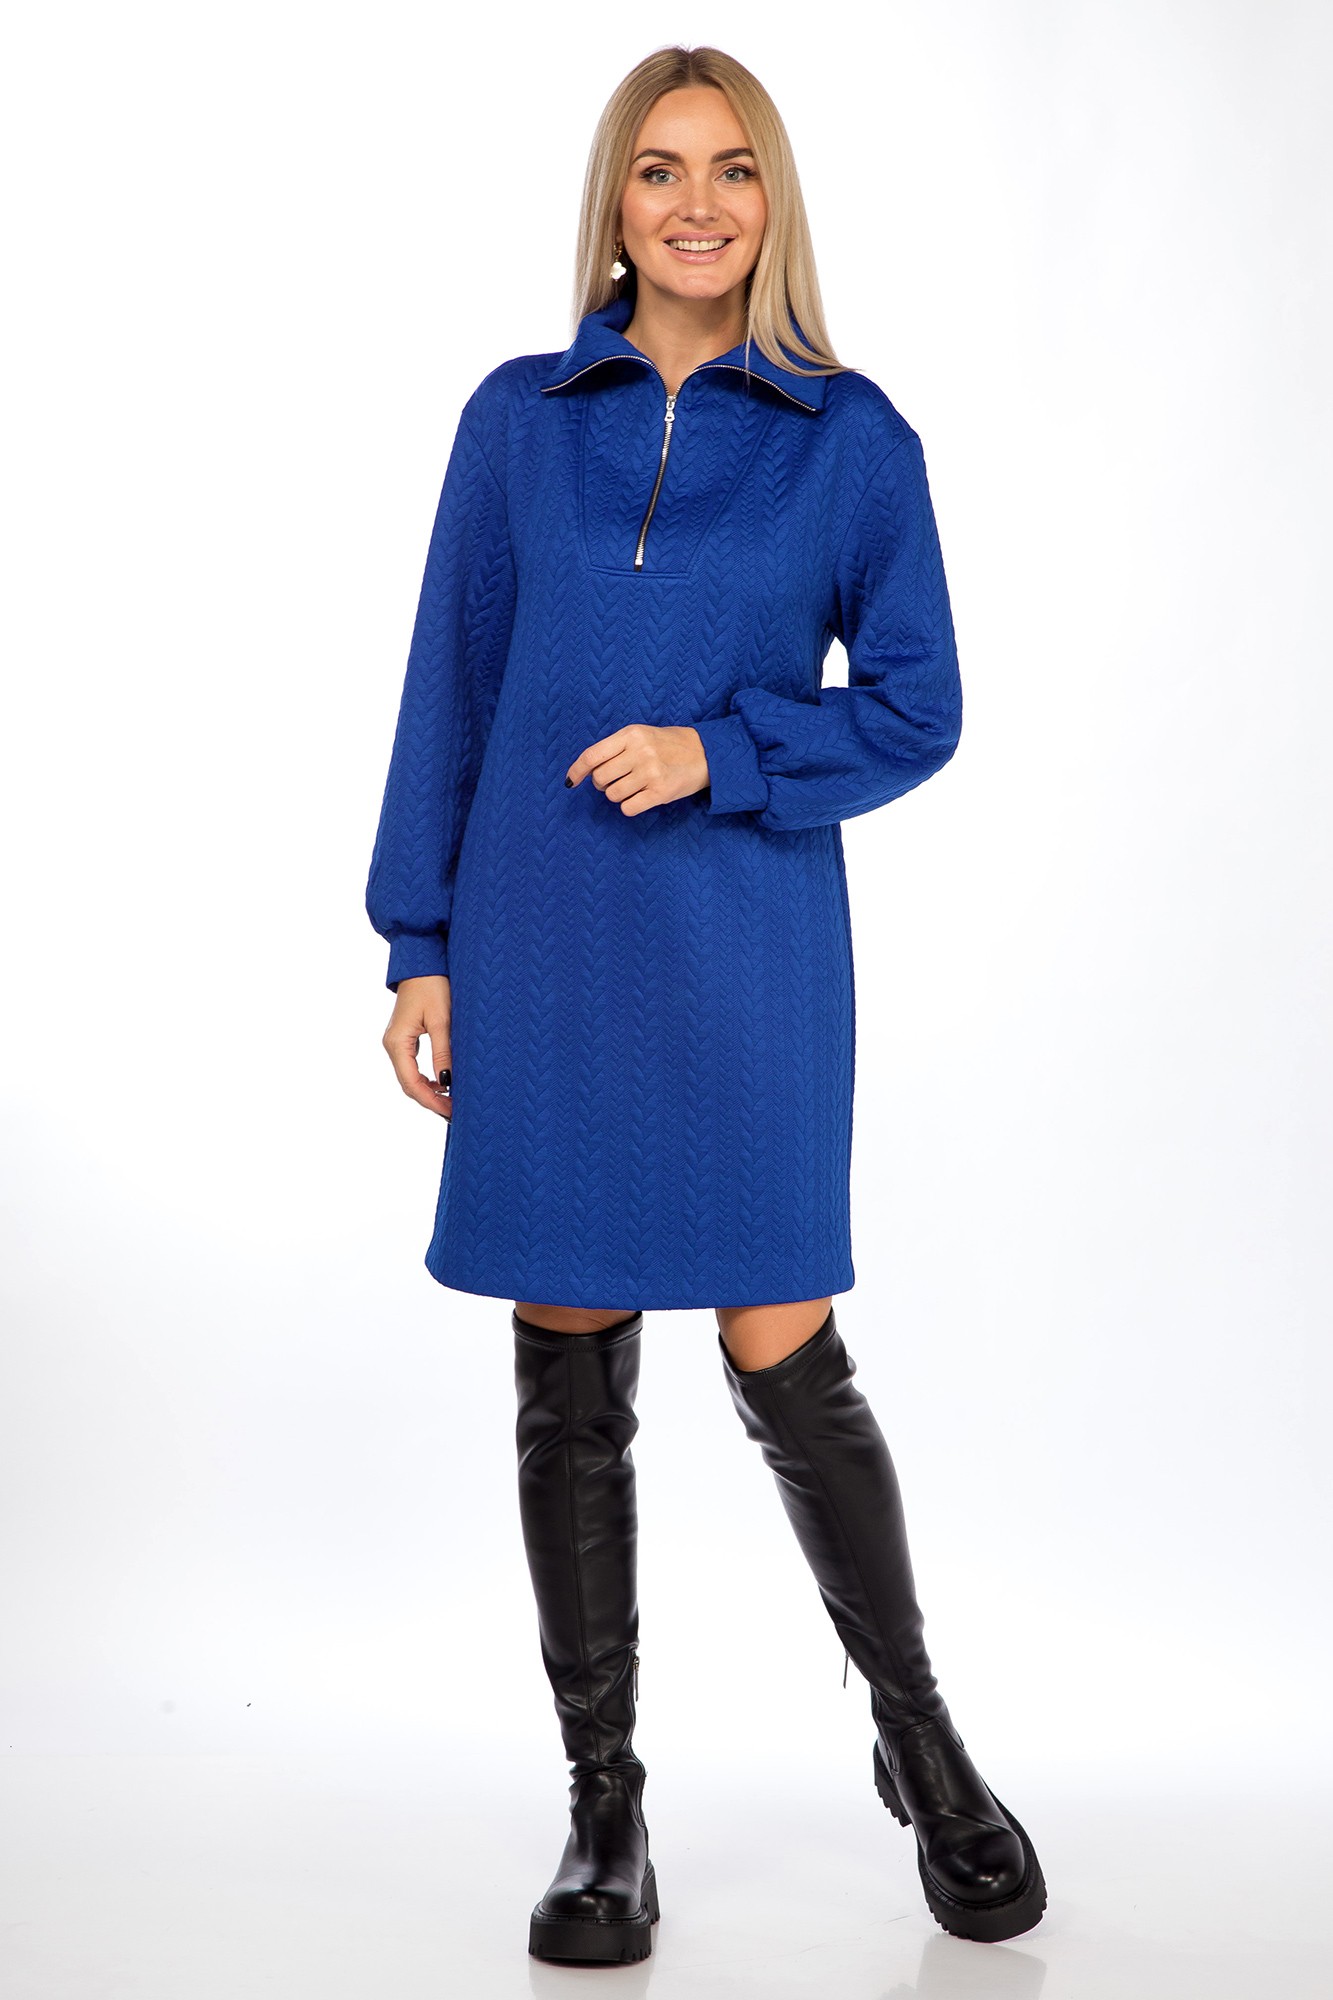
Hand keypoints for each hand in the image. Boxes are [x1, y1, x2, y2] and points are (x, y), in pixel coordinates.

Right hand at [382, 974, 452, 1118]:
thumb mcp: (442, 1021)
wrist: (422, 962)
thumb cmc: (432, 985)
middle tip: (455, 1112)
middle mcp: (392, 1045)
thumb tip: (448, 1084)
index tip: (451, 1112)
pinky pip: (412, 1066)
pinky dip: (426, 1079)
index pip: (411, 1083)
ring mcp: (396, 1042)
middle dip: (431, 1100)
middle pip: (408, 1084)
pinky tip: (443, 1083)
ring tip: (452, 1101)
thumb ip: (443, 1053)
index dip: (431, 1101)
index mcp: (398, 1043)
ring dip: (429, 1091)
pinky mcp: (404, 1038)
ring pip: (410, 1077)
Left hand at [566, 723, 709, 816]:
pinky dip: (630, 807)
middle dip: (603, 784)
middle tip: (618, 779)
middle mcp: (639, 752)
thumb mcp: (641, 735)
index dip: (578, 770)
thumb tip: (586, 771)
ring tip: (634, 786)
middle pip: (600, 778)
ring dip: (618, 795)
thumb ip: (615, 748)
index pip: (592, 755)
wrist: (705, 753)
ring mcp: (650, 773)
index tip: (572, 781)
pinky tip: (642, 797)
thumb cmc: (667, 745)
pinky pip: (628, 808)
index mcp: (631, 734)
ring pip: (613, 795)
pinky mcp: (660, 793)